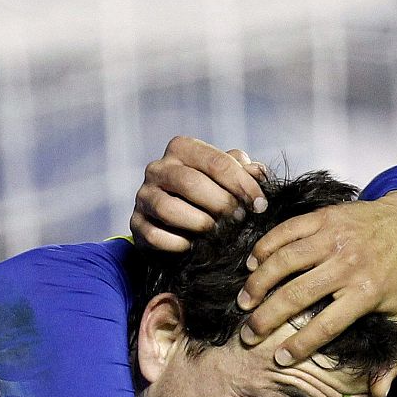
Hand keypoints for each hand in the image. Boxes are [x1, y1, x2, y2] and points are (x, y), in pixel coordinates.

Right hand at [130, 136, 268, 252]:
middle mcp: (158, 168)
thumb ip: (243, 172)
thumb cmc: (209, 197)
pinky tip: (193, 246)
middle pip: (190, 182)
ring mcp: (144, 196)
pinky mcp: (136, 224)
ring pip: (168, 208)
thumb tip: (258, 172)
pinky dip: (177, 244)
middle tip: (239, 219)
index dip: (242, 184)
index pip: (216, 161)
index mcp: (182, 149)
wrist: (178, 226)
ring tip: (217, 232)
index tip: (260, 205)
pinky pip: (155, 235)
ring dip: (199, 223)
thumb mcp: (228, 180)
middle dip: (221, 204)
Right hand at [237, 191, 396, 385]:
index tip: (280, 359)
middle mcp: (348, 264)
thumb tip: (379, 396)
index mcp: (367, 293)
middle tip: (249, 335)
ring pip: (285, 261)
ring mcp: (334, 238)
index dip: (300, 345)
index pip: (325, 325)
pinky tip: (252, 265)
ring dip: (259, 283)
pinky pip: (286, 232)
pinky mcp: (324, 217)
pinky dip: (265, 248)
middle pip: (296, 295)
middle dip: (266, 318)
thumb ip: (392, 358)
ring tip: (243, 302)